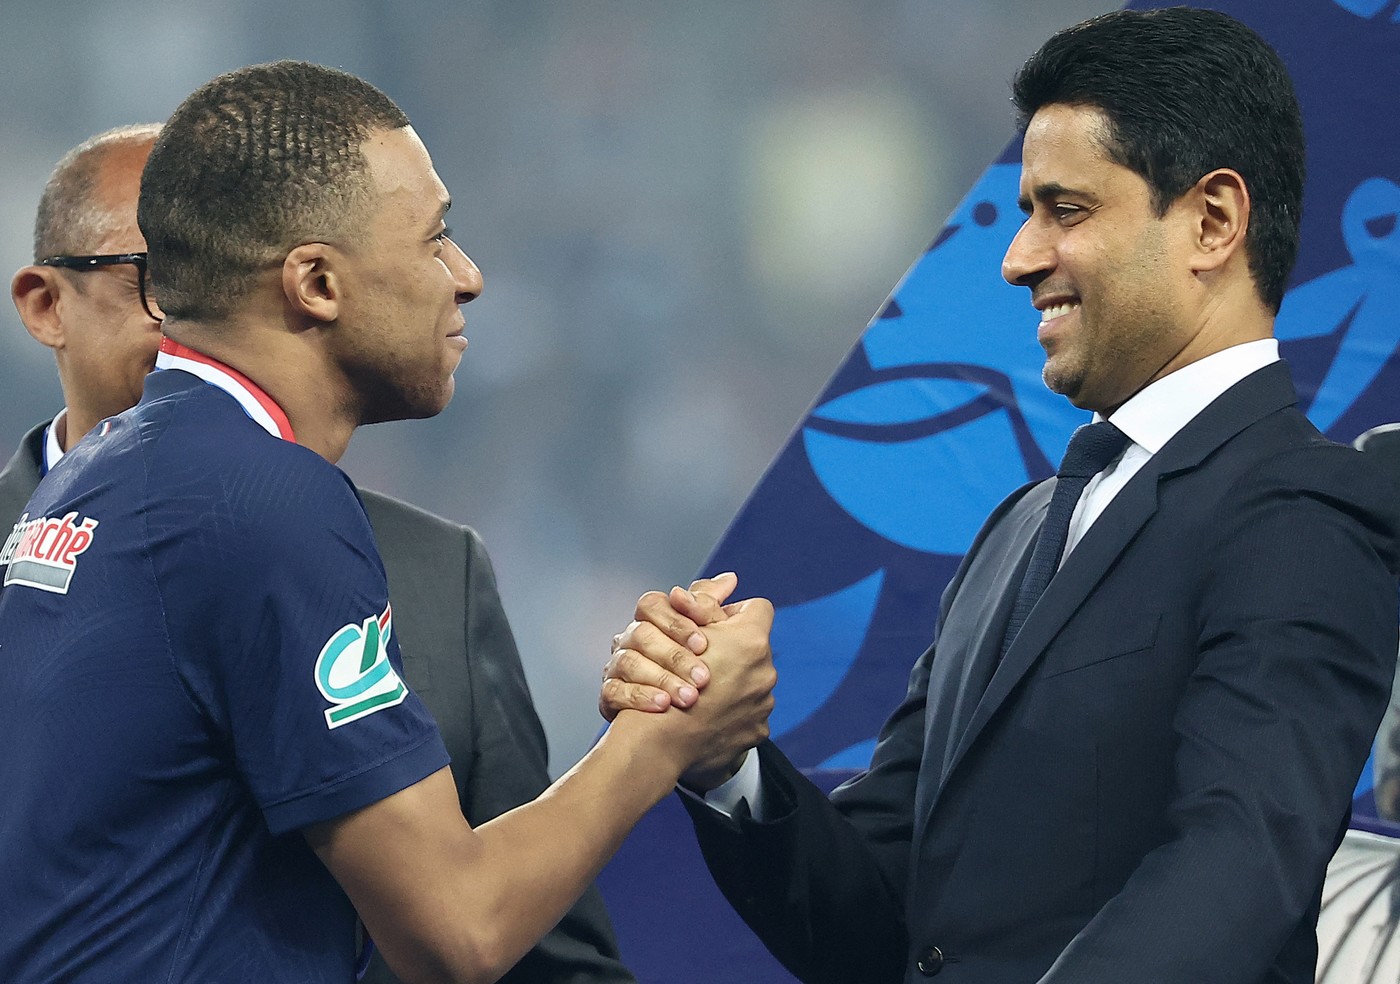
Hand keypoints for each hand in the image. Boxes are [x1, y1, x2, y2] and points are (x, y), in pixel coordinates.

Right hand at [599, 572, 737, 720]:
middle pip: (642, 633)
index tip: (704, 644)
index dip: (677, 621)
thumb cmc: (698, 673)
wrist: (676, 725)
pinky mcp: (608, 695)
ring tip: (690, 698)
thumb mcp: (712, 638)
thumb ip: (714, 609)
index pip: (652, 605)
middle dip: (676, 656)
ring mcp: (616, 667)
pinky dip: (640, 697)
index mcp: (653, 621)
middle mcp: (631, 639)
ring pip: (628, 662)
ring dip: (662, 679)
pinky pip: (613, 691)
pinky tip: (663, 706)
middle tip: (704, 678)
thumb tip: (730, 579)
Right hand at [615, 593, 776, 790]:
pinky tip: (708, 716)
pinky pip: (748, 713)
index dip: (732, 614)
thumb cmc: (665, 679)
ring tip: (702, 693)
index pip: (756, 609)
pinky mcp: (757, 730)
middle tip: (703, 663)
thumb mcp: (681, 631)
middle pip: (753, 648)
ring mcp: (764, 704)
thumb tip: (730, 580)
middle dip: (730, 652)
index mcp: (751, 641)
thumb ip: (706, 603)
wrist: (660, 743)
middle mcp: (765, 671)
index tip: (713, 627)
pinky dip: (731, 712)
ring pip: (750, 681)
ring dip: (731, 683)